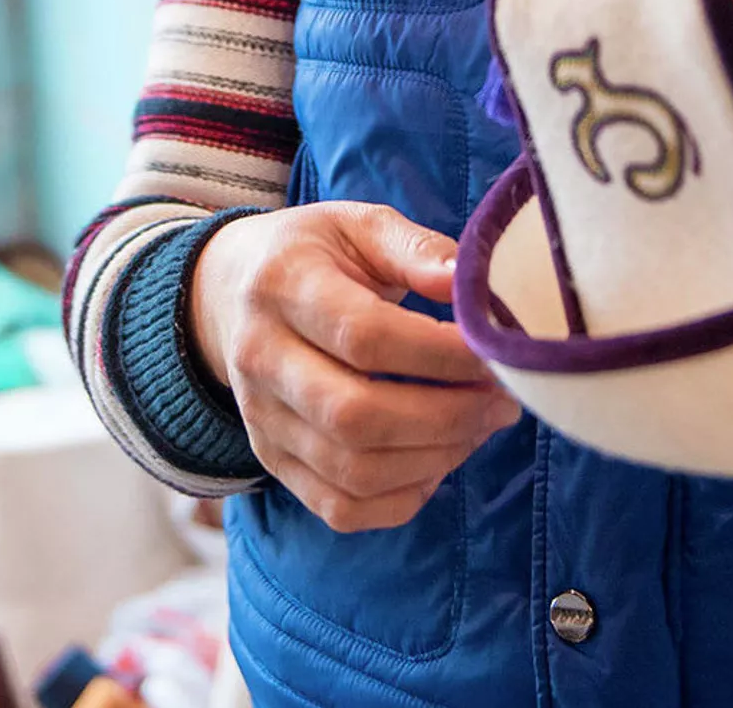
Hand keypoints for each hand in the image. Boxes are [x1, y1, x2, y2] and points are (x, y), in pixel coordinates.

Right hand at [189, 203, 520, 532]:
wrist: (229, 293)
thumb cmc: (313, 254)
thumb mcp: (359, 226)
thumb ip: (418, 250)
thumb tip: (476, 289)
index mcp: (283, 286)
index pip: (365, 337)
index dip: (442, 355)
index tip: (497, 353)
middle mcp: (260, 359)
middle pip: (356, 416)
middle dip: (449, 416)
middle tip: (503, 400)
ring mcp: (261, 419)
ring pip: (352, 471)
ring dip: (436, 458)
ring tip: (481, 425)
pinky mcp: (273, 461)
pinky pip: (341, 508)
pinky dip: (403, 498)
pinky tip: (440, 459)